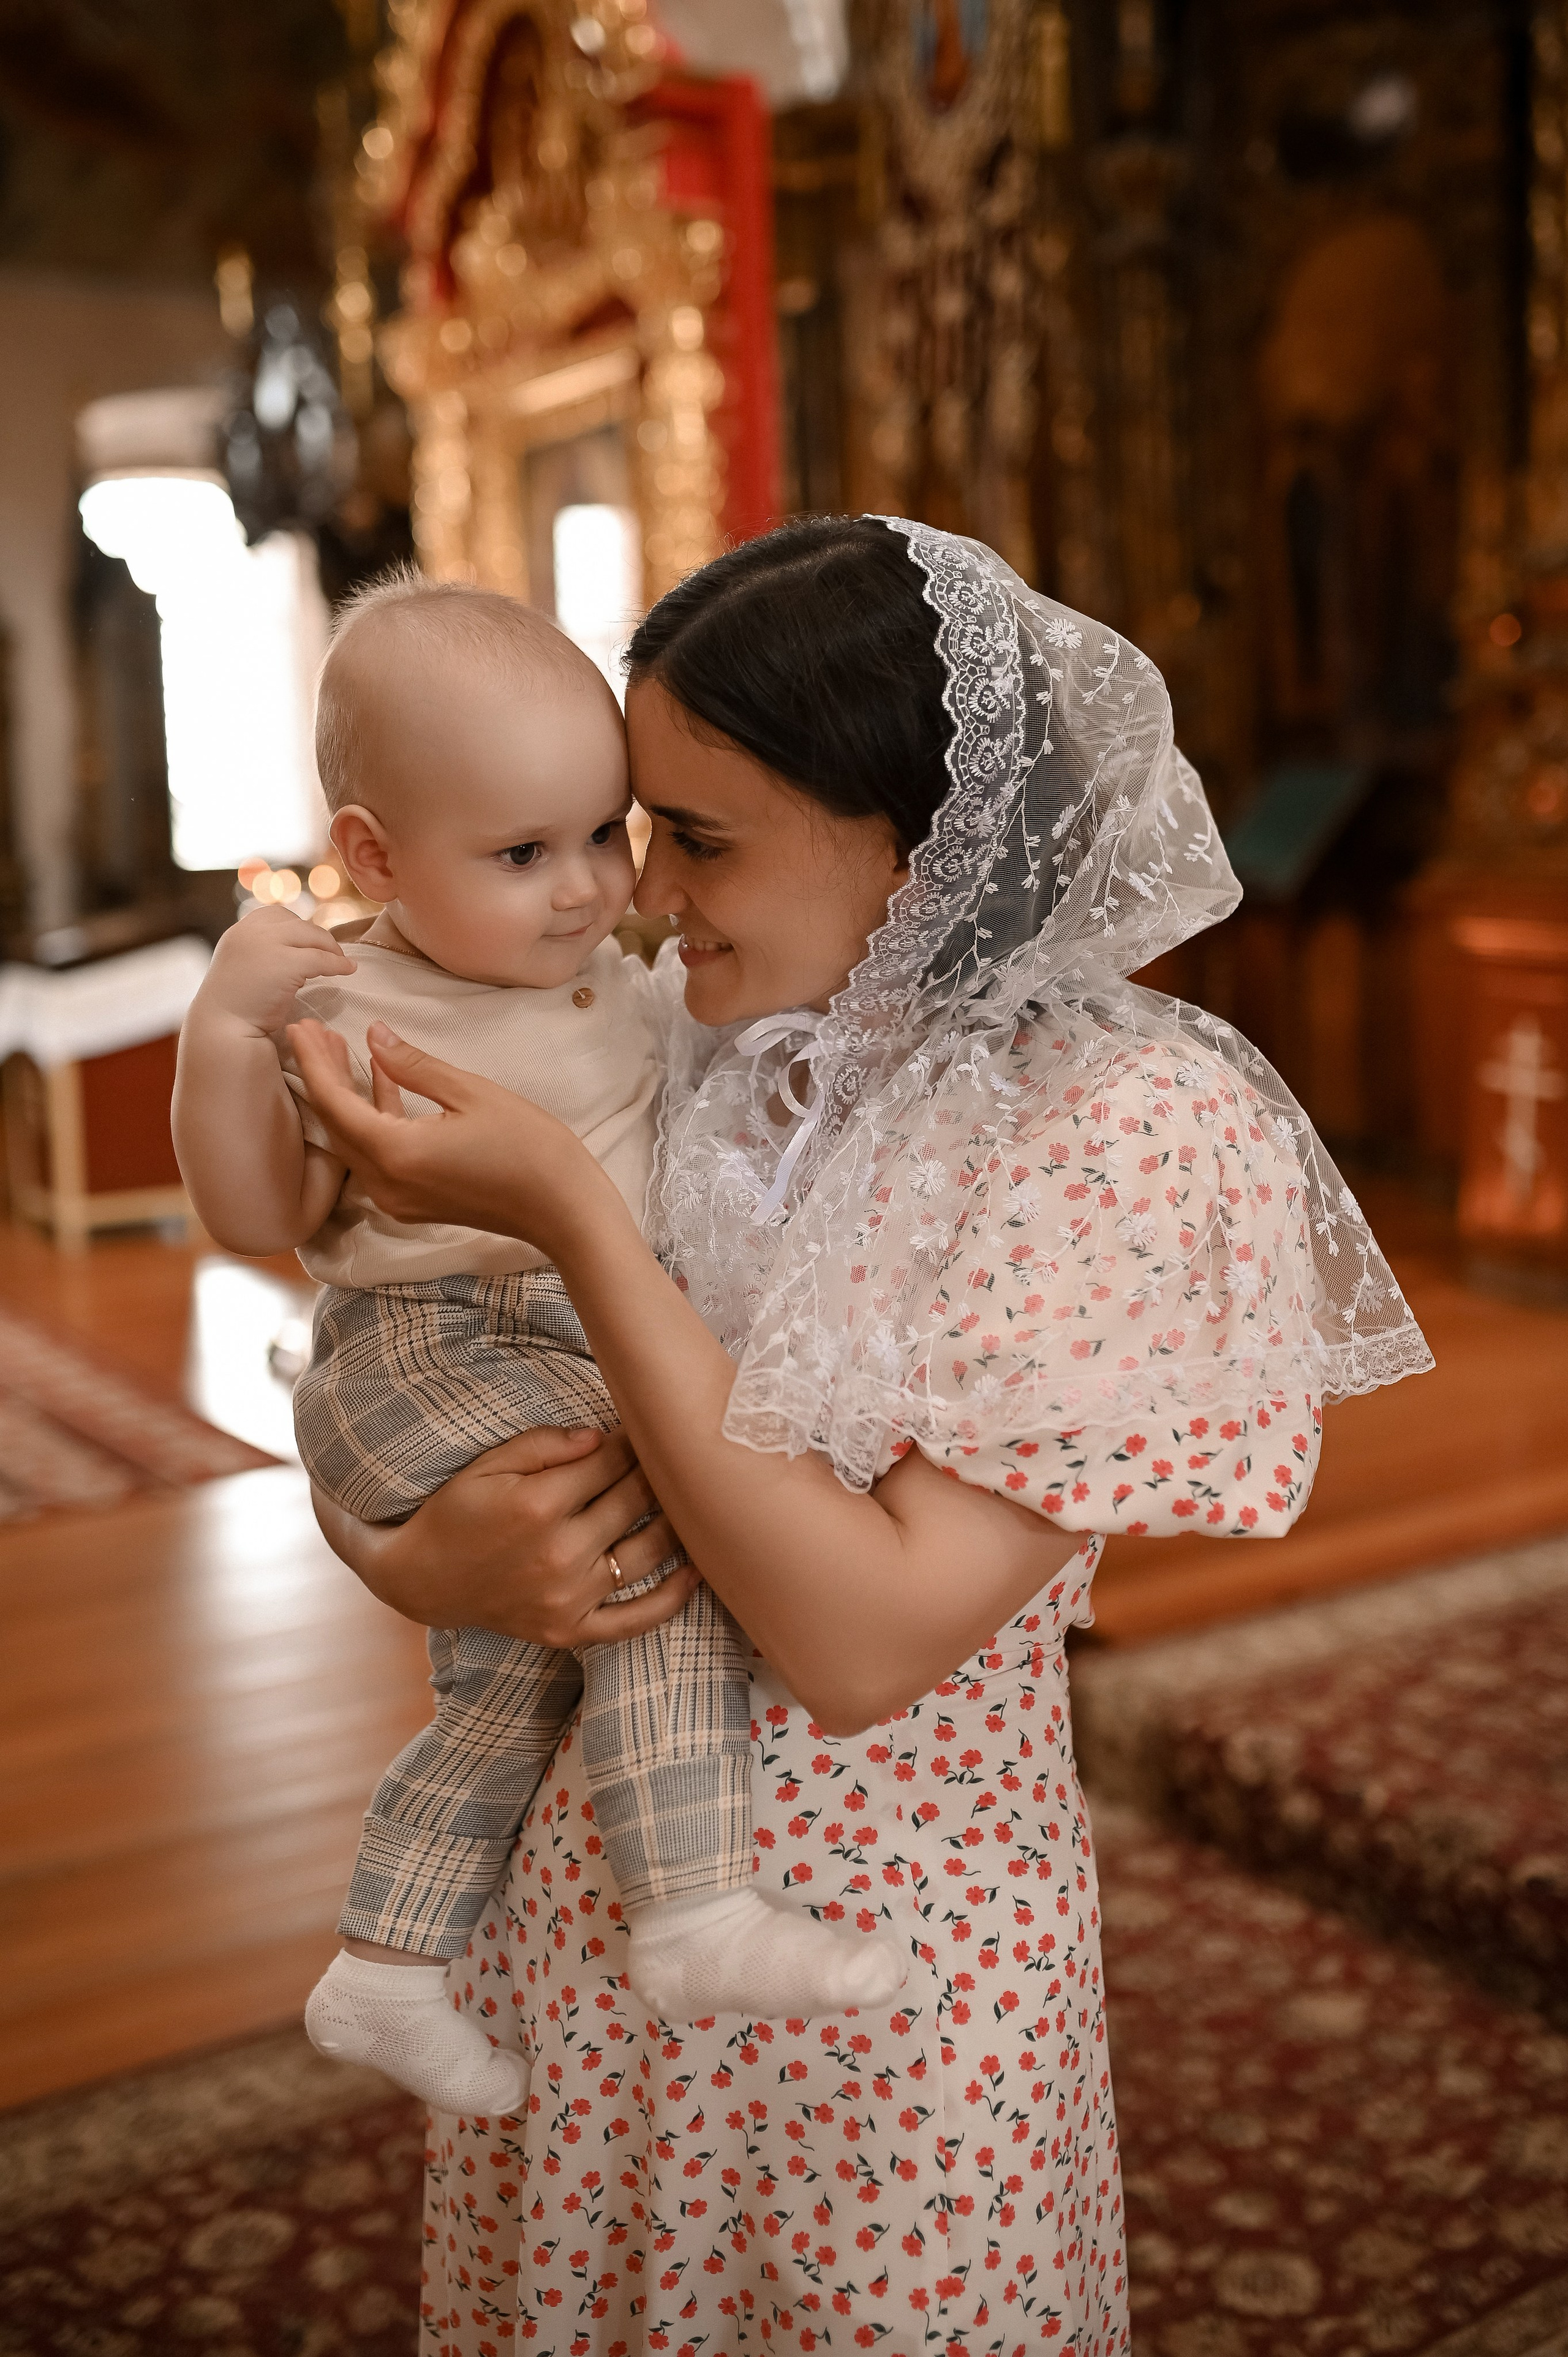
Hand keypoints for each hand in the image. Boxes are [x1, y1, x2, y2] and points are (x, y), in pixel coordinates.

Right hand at [197, 905, 356, 1037]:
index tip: (310, 943)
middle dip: (318, 938)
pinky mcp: (284, 964)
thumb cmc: (236, 1009)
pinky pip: (320, 959)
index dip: (296, 928)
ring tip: (342, 961)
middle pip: (296, 923)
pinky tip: (348, 970)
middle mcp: (250, 932)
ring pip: (311, 936)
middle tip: (333, 953)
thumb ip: (262, 953)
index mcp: (238, 933)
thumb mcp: (244, 968)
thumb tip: (299, 951)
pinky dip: (337, 963)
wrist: (222, 1031)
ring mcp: (266, 945)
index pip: (274, 915)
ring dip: (330, 948)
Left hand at [286, 1017, 619, 1255]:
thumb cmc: (529, 1148)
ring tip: (339, 1051)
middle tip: (312, 1033)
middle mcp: (386, 1183)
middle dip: (321, 1078)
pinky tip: (380, 1082)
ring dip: (344, 1099)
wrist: (563, 1209)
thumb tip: (374, 1035)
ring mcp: (399, 1198)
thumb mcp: (472, 1093)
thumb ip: (416, 1066)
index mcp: (396, 1154)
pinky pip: (376, 1157)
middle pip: (335, 1126)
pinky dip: (372, 1120)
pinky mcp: (414, 1202)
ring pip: (353, 1142)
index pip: (334, 1104)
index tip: (299, 1028)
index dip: (313, 1062)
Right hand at [311, 1423, 698, 1646]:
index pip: (611, 1461)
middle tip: (674, 1453)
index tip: (646, 1425)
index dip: (633, 1438)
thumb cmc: (456, 1512)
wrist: (422, 1580)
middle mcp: (561, 1553)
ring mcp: (569, 1597)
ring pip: (646, 1551)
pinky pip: (635, 1620)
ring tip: (692, 1499)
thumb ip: (545, 1444)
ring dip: (675, 1522)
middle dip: (655, 1471)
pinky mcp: (570, 1630)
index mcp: (540, 1504)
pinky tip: (697, 1572)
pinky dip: (672, 1598)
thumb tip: (603, 1434)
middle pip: (634, 1500)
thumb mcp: (487, 1465)